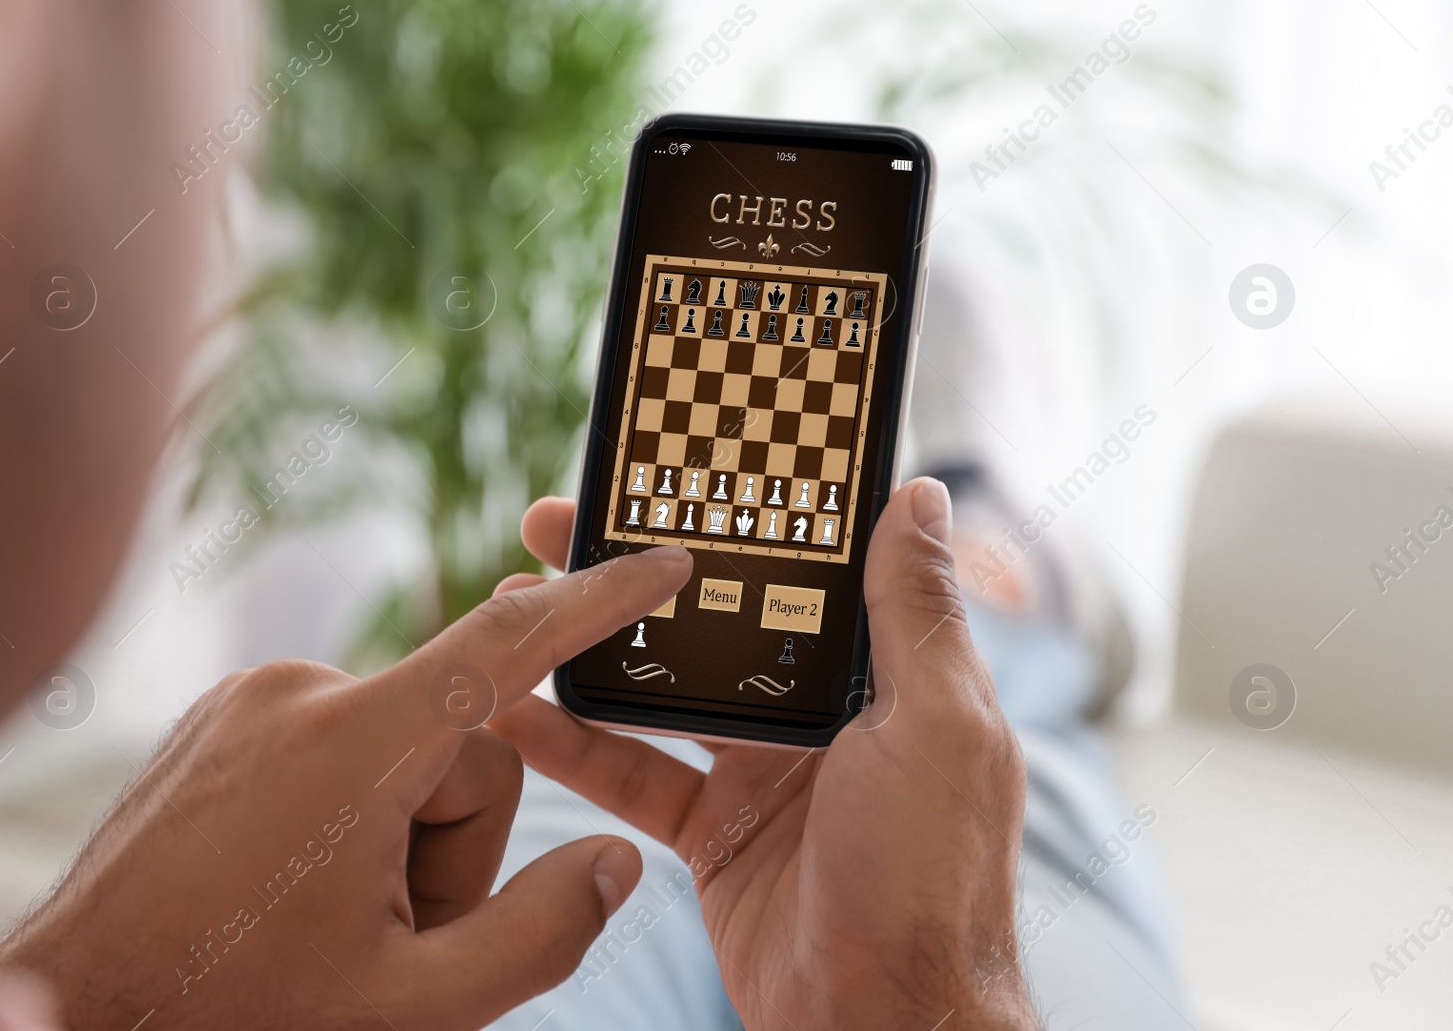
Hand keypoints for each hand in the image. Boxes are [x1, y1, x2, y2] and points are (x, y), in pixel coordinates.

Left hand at [0, 546, 693, 1029]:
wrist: (73, 1012)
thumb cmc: (238, 1019)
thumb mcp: (413, 1008)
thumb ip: (540, 934)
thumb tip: (619, 859)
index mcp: (353, 748)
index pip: (510, 647)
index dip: (601, 604)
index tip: (664, 564)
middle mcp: (301, 691)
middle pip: (464, 746)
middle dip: (456, 846)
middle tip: (389, 937)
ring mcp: (253, 696)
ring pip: (405, 749)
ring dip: (400, 837)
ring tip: (330, 919)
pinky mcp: (227, 714)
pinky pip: (342, 742)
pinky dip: (351, 810)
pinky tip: (293, 885)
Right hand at [494, 480, 1038, 1028]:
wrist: (884, 1020)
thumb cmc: (932, 875)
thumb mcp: (939, 723)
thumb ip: (918, 611)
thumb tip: (920, 496)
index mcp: (880, 675)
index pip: (800, 574)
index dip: (737, 524)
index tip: (672, 476)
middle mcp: (820, 714)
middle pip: (713, 622)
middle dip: (639, 575)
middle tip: (562, 528)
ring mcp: (760, 772)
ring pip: (660, 690)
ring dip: (591, 648)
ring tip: (517, 603)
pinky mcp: (711, 830)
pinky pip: (630, 771)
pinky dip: (571, 744)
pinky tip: (513, 709)